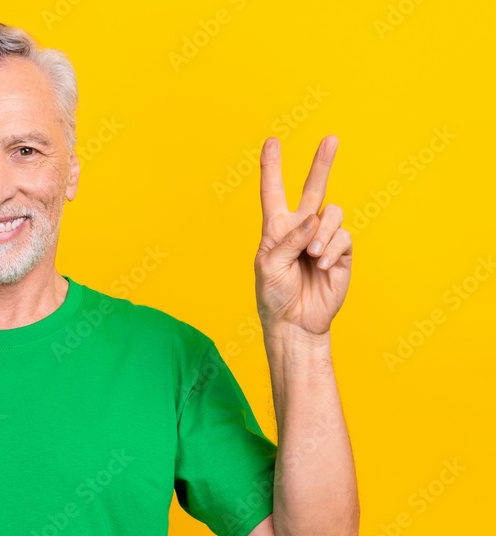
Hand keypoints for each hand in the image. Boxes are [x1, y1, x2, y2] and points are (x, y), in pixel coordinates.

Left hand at [254, 135, 351, 337]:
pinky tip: (322, 263)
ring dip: (322, 232)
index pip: (273, 192)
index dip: (272, 168)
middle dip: (322, 163)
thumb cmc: (274, 295)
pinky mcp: (341, 252)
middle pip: (313, 188)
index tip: (272, 141)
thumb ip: (287, 240)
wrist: (295, 322)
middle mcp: (301, 228)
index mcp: (276, 228)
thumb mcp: (268, 266)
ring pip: (331, 213)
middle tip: (332, 138)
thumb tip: (313, 220)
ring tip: (312, 255)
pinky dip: (332, 248)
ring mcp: (322, 239)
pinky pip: (342, 236)